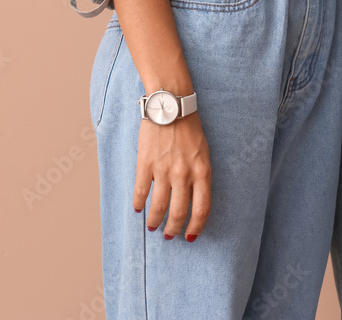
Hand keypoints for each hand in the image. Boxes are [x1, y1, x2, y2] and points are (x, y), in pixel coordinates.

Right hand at [133, 112, 211, 241]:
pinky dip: (139, 204)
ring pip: (158, 207)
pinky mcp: (145, 164)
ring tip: (152, 227)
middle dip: (174, 229)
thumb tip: (192, 199)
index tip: (190, 236)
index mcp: (202, 172)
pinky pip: (141, 191)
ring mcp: (163, 170)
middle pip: (179, 213)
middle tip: (169, 235)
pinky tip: (138, 209)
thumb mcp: (203, 153)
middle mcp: (184, 175)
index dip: (196, 227)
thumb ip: (199, 176)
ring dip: (155, 221)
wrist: (171, 106)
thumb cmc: (190, 128)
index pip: (202, 209)